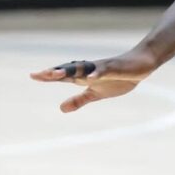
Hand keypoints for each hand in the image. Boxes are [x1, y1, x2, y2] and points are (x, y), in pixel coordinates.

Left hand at [30, 49, 157, 112]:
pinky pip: (103, 70)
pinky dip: (95, 74)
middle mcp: (89, 70)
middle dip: (54, 72)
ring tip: (55, 73)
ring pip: (82, 68)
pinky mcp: (114, 68)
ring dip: (69, 70)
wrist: (141, 65)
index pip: (63, 75)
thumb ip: (79, 100)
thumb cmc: (118, 77)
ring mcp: (101, 68)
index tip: (32, 75)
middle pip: (68, 70)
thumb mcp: (95, 94)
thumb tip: (61, 109)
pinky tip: (88, 78)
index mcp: (83, 76)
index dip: (48, 76)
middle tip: (39, 74)